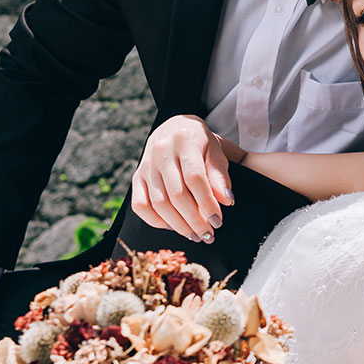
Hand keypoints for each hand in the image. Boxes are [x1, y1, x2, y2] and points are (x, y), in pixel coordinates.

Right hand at [131, 114, 233, 242]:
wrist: (174, 128)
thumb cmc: (201, 143)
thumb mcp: (216, 152)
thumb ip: (220, 175)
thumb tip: (227, 201)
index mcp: (185, 140)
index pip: (195, 179)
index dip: (207, 203)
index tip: (217, 221)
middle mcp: (162, 151)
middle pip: (177, 194)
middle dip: (194, 220)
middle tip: (208, 234)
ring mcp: (146, 165)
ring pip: (159, 203)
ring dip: (178, 224)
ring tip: (194, 235)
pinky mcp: (136, 176)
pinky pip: (140, 204)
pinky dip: (155, 220)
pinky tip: (172, 226)